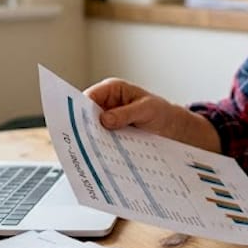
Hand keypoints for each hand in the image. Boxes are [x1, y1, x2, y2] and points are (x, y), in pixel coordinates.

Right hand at [84, 78, 220, 151]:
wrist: (173, 129)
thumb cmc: (161, 112)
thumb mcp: (147, 110)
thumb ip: (126, 114)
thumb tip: (105, 119)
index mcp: (112, 89)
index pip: (89, 97)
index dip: (79, 109)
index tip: (75, 123)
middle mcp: (106, 103)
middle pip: (86, 115)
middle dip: (83, 127)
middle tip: (80, 142)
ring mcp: (107, 120)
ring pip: (92, 129)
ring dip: (91, 140)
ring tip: (88, 153)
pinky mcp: (111, 134)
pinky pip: (101, 140)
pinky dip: (99, 148)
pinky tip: (98, 157)